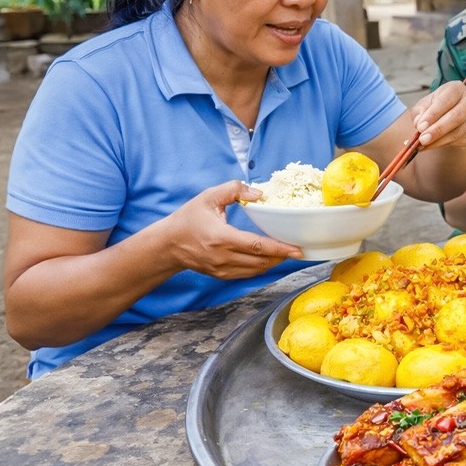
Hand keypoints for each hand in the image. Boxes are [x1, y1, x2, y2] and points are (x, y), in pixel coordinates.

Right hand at [159, 181, 302, 278]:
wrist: (168, 244)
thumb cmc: (188, 219)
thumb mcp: (208, 197)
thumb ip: (233, 190)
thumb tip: (258, 194)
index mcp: (221, 238)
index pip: (257, 246)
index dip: (280, 248)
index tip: (297, 250)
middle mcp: (223, 257)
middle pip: (262, 261)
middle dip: (282, 256)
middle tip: (296, 248)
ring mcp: (222, 269)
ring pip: (257, 270)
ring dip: (273, 262)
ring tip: (285, 252)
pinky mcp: (222, 275)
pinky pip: (248, 274)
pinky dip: (261, 267)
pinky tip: (268, 258)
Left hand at [408, 79, 465, 149]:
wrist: (447, 115)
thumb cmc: (434, 106)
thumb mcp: (424, 105)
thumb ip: (420, 113)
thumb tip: (420, 124)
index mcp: (456, 88)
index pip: (445, 101)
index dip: (433, 115)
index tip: (420, 127)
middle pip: (455, 117)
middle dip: (437, 130)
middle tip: (423, 139)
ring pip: (458, 132)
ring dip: (439, 140)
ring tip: (424, 145)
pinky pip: (459, 140)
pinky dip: (443, 144)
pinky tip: (431, 145)